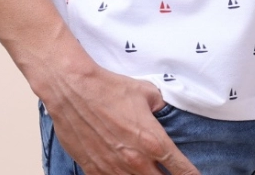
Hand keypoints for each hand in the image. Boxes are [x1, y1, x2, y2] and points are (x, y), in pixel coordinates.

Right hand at [41, 65, 201, 174]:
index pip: (181, 169)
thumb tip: (162, 111)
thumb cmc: (108, 88)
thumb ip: (159, 106)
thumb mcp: (144, 91)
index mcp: (153, 141)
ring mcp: (114, 169)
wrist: (73, 90)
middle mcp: (136, 160)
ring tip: (144, 170)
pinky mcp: (94, 170)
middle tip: (168, 173)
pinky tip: (122, 172)